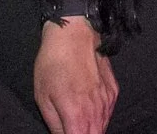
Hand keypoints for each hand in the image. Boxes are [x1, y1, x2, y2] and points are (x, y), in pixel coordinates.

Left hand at [31, 16, 117, 133]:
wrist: (73, 33)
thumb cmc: (53, 63)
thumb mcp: (43, 98)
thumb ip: (55, 125)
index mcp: (77, 116)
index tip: (66, 131)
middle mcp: (97, 112)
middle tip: (70, 127)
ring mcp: (108, 101)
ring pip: (102, 127)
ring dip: (91, 129)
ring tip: (77, 119)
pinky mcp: (114, 90)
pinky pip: (108, 113)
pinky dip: (99, 116)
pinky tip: (88, 107)